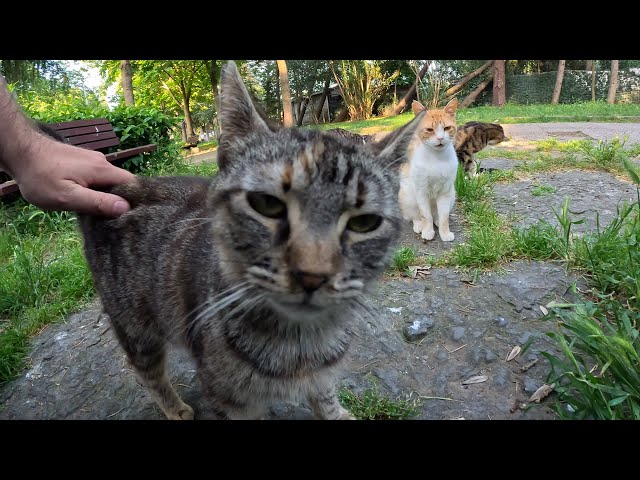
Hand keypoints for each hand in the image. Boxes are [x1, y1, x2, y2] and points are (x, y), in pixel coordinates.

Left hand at [15, 135, 135, 216]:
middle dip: (121, 200)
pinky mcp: (82, 161)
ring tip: (98, 213)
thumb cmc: (40, 176)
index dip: (137, 200)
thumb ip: (97, 203)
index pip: (132, 184)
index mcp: (102, 170)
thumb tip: (125, 208)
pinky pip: (98, 178)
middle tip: (115, 220)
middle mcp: (101, 162)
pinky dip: (97, 189)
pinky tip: (85, 200)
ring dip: (107, 196)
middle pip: (122, 183)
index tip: (135, 217)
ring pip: (109, 181)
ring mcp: (91, 160)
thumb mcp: (67, 196)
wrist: (18, 151)